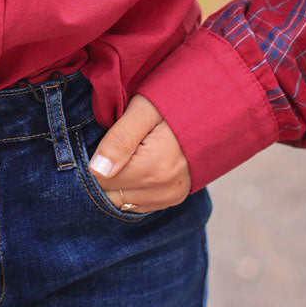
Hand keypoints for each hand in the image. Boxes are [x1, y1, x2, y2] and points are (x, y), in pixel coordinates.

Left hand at [88, 93, 191, 211]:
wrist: (209, 109)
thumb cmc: (172, 102)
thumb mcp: (143, 110)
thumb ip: (120, 139)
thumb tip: (96, 171)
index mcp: (155, 168)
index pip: (102, 180)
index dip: (97, 159)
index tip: (104, 139)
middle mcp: (165, 190)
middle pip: (112, 195)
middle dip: (107, 173)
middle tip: (117, 145)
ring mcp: (171, 197)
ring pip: (123, 203)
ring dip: (119, 182)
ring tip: (130, 152)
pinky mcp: (174, 198)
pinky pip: (138, 203)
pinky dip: (131, 187)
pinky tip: (138, 164)